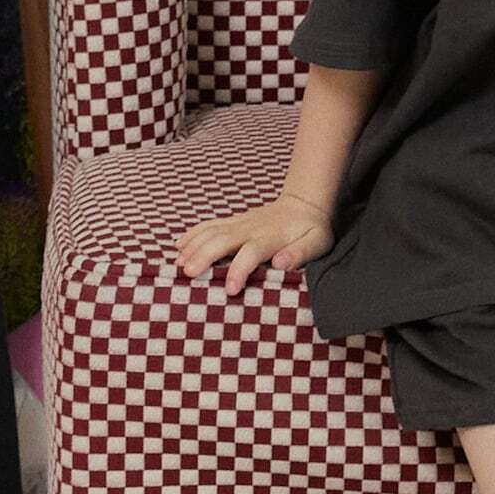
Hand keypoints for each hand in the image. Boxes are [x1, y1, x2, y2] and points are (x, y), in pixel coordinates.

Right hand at [175, 196, 333, 293]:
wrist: (303, 203)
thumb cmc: (311, 229)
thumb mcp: (316, 242)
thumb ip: (300, 253)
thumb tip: (281, 263)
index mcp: (271, 238)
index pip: (251, 253)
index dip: (239, 270)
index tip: (230, 289)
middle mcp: (251, 229)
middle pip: (222, 240)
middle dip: (204, 256)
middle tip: (188, 273)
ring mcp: (240, 223)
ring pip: (212, 231)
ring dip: (193, 245)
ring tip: (178, 263)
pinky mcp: (234, 221)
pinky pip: (209, 225)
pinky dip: (193, 234)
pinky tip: (179, 246)